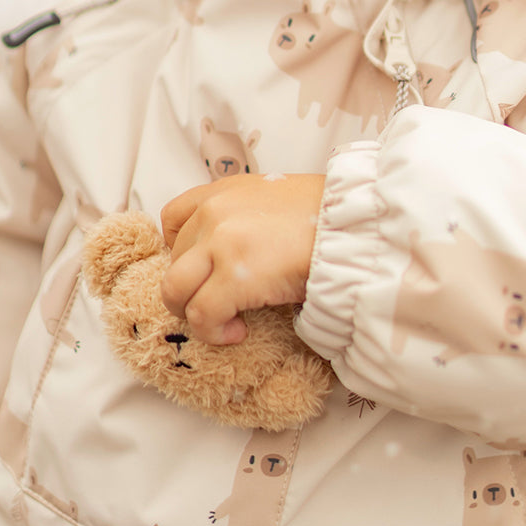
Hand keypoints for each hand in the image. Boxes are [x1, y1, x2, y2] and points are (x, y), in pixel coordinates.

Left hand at [160, 173, 324, 344]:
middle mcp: (214, 212)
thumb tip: (241, 252)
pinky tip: (238, 333)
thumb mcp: (278, 199)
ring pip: (175, 290)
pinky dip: (215, 332)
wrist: (353, 224)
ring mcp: (221, 243)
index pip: (173, 217)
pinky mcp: (235, 276)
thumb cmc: (328, 216)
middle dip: (191, 289)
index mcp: (224, 191)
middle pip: (174, 261)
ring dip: (193, 314)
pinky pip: (202, 315)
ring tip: (221, 323)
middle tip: (218, 304)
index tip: (200, 270)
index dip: (179, 250)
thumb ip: (248, 217)